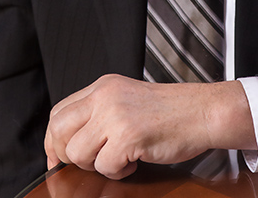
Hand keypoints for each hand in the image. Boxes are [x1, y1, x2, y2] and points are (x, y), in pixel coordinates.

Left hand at [44, 74, 255, 179]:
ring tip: (120, 156)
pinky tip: (135, 159)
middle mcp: (105, 96)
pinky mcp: (128, 135)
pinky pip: (104, 167)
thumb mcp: (127, 99)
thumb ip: (99, 112)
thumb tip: (67, 142)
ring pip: (77, 153)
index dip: (55, 139)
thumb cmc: (170, 111)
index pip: (59, 112)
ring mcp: (115, 115)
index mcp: (104, 86)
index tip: (60, 156)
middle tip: (89, 161)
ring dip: (97, 164)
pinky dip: (119, 171)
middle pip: (59, 130)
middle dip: (66, 154)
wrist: (202, 111)